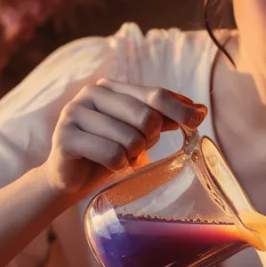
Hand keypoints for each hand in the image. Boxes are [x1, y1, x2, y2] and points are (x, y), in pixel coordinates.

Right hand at [40, 78, 206, 199]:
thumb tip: (200, 109)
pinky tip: (110, 165)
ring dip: (132, 155)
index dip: (179, 108)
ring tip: (122, 158)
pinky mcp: (65, 138)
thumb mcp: (139, 133)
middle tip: (139, 149)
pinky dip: (117, 165)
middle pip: (144, 115)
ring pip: (129, 138)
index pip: (153, 94)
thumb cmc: (108, 152)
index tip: (199, 118)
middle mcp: (91, 94)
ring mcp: (75, 113)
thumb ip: (163, 118)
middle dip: (150, 138)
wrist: (71, 178)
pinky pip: (111, 154)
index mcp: (110, 88)